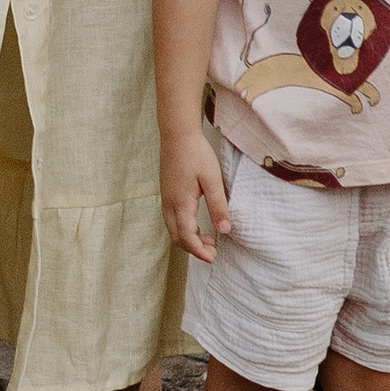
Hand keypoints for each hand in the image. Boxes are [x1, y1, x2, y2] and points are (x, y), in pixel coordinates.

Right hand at [159, 119, 230, 262]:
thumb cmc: (196, 153)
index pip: (187, 237)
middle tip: (213, 250)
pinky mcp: (166, 193)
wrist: (177, 133)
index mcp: (180, 203)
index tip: (213, 257)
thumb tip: (224, 230)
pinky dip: (184, 228)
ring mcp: (165, 198)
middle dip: (194, 248)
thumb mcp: (212, 179)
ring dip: (189, 238)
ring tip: (208, 238)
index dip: (199, 251)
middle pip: (177, 237)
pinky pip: (171, 219)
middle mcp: (169, 204)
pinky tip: (197, 223)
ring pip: (173, 229)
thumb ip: (218, 206)